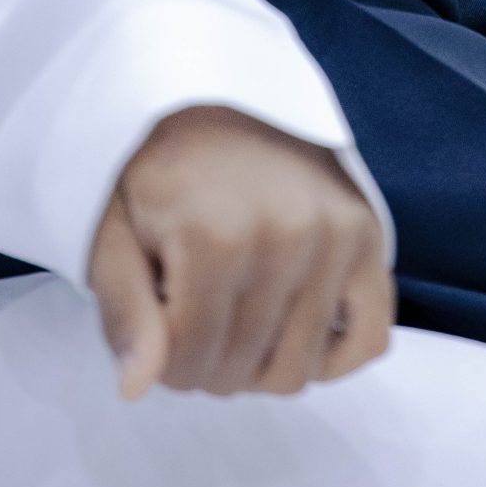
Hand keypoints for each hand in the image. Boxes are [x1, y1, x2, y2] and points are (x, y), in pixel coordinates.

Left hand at [87, 105, 392, 400]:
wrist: (231, 97)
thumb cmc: (166, 171)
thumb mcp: (115, 230)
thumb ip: (123, 311)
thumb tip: (137, 388)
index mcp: (216, 233)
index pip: (188, 360)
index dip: (162, 362)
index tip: (158, 325)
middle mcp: (287, 235)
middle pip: (242, 370)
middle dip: (206, 364)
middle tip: (195, 318)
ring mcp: (337, 238)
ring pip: (298, 371)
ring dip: (259, 366)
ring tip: (238, 319)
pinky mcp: (371, 238)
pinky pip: (368, 340)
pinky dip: (331, 356)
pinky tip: (294, 329)